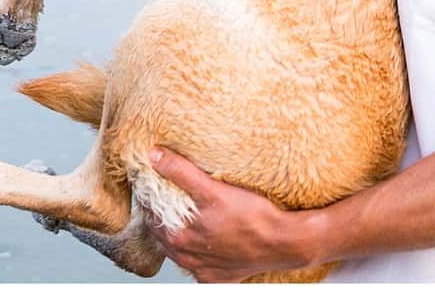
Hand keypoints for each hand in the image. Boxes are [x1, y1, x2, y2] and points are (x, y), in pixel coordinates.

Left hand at [147, 148, 326, 281]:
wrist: (285, 243)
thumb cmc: (252, 218)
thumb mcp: (214, 190)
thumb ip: (180, 172)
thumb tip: (154, 156)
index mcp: (177, 238)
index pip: (149, 213)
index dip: (150, 196)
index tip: (153, 185)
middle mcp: (186, 258)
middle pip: (161, 232)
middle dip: (161, 215)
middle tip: (167, 198)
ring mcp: (201, 270)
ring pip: (176, 250)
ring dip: (176, 234)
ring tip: (184, 216)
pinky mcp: (216, 278)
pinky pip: (197, 265)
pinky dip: (196, 253)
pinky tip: (203, 240)